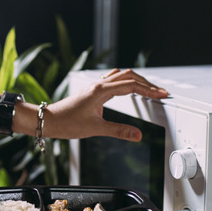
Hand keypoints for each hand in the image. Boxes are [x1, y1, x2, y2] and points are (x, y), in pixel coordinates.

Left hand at [45, 68, 168, 140]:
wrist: (50, 120)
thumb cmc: (67, 123)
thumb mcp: (95, 129)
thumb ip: (119, 131)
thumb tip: (137, 135)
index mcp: (101, 91)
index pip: (132, 86)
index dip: (149, 90)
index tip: (161, 94)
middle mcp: (99, 85)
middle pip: (129, 76)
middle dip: (147, 84)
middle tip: (160, 92)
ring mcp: (96, 86)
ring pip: (121, 76)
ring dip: (137, 80)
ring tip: (149, 89)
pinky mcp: (93, 91)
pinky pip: (113, 79)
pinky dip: (126, 81)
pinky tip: (129, 88)